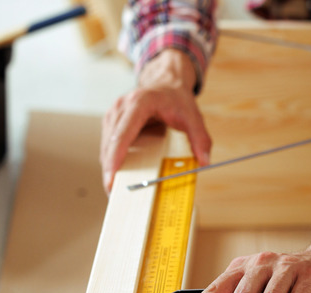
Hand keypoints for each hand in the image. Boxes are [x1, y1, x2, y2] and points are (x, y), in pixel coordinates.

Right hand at [100, 49, 210, 192]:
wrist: (166, 82)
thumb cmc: (177, 98)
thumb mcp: (193, 116)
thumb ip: (200, 139)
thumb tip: (204, 161)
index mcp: (138, 103)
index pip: (122, 133)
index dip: (115, 156)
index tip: (111, 176)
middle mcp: (121, 107)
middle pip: (110, 143)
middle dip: (110, 169)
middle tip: (114, 193)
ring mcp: (113, 114)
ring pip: (106, 146)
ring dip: (109, 167)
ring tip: (115, 190)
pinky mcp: (112, 122)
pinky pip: (108, 145)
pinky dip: (112, 161)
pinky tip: (118, 176)